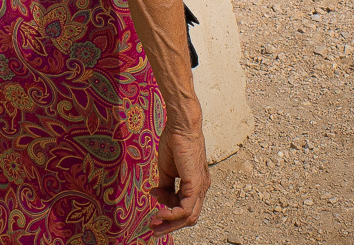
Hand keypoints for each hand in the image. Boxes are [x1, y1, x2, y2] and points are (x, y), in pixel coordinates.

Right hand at [147, 116, 207, 234]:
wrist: (180, 127)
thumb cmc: (174, 143)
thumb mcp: (167, 170)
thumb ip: (165, 186)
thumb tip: (157, 198)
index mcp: (195, 184)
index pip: (185, 208)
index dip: (169, 214)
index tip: (153, 213)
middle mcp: (201, 188)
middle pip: (188, 217)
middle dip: (169, 225)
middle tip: (152, 227)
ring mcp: (200, 188)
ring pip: (188, 217)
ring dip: (170, 223)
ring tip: (154, 221)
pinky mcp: (196, 185)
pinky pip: (186, 209)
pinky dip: (172, 214)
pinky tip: (160, 212)